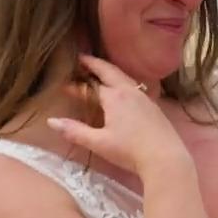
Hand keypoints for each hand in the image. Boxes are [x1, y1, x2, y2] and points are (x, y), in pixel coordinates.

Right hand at [47, 54, 187, 175]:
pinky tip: (123, 93)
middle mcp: (131, 92)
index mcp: (115, 97)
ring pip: (125, 78)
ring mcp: (145, 98)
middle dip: (96, 64)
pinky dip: (123, 83)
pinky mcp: (154, 107)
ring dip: (111, 73)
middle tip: (84, 59)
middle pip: (111, 72)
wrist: (166, 158)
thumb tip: (51, 121)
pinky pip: (135, 88)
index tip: (65, 84)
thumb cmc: (130, 151)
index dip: (78, 85)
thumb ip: (75, 131)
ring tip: (102, 73)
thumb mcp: (99, 143)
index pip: (92, 85)